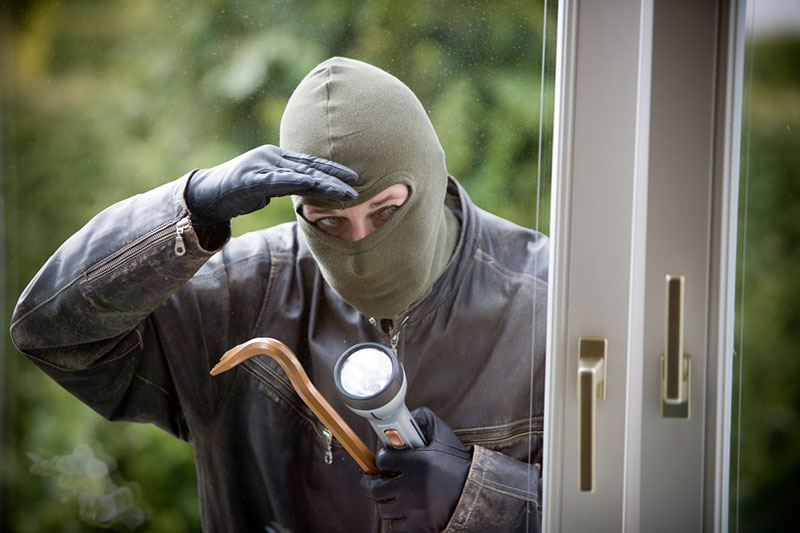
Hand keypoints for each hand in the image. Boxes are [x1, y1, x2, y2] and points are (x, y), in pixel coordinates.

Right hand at [185, 145, 356, 223]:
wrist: (206, 193)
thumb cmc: (237, 191)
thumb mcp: (266, 186)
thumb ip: (286, 184)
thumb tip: (307, 189)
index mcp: (276, 156)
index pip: (309, 162)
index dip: (332, 169)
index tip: (352, 176)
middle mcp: (272, 156)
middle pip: (310, 166)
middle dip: (335, 176)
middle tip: (357, 184)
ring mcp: (263, 166)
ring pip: (301, 174)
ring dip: (326, 184)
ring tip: (346, 193)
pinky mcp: (253, 178)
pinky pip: (282, 182)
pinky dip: (301, 185)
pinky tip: (318, 189)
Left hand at [361, 407, 471, 532]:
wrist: (478, 491)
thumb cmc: (458, 462)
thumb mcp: (443, 435)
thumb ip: (422, 420)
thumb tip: (401, 416)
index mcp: (417, 462)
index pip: (381, 460)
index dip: (383, 459)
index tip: (388, 461)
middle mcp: (413, 486)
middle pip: (373, 488)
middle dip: (373, 483)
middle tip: (380, 480)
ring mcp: (416, 509)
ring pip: (383, 509)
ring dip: (388, 502)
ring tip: (397, 495)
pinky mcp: (421, 526)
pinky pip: (396, 527)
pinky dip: (399, 521)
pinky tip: (407, 511)